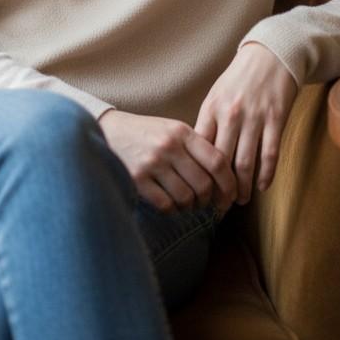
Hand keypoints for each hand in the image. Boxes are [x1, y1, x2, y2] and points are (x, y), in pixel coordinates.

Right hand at [98, 109, 237, 213]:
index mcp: (182, 132)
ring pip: (186, 198)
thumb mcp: (172, 129)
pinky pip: (166, 205)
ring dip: (190, 207)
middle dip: (209, 200)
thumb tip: (224, 178)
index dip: (229, 183)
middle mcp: (169, 146)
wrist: (107, 130)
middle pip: (204, 184)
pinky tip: (170, 204)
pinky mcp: (137, 179)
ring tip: (187, 203)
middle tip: (208, 204)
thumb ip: (195, 147)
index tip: (232, 196)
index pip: (217, 160)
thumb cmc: (146, 133)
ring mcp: (152, 163)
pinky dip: (172, 210)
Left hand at [194, 42, 297, 203]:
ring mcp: (254, 117)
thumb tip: (197, 156)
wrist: (270, 54)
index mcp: (211, 108)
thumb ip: (208, 122)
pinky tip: (261, 187)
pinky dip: (265, 175)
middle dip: (218, 189)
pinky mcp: (276, 118)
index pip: (200, 150)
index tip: (199, 191)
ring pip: (244, 163)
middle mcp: (230, 114)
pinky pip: (270, 154)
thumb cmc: (239, 78)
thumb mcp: (216, 95)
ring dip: (241, 188)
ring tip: (239, 200)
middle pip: (220, 162)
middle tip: (218, 207)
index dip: (199, 175)